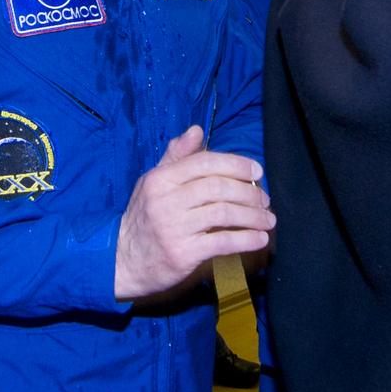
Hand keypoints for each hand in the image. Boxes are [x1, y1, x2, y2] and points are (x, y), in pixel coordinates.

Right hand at [114, 125, 274, 300]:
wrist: (122, 262)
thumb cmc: (144, 218)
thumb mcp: (154, 183)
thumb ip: (177, 157)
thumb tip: (197, 130)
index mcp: (160, 179)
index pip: (205, 162)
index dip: (236, 165)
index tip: (257, 172)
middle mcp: (165, 201)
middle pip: (218, 187)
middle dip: (249, 193)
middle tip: (265, 200)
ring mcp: (173, 228)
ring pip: (224, 213)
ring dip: (253, 216)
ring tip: (268, 221)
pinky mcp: (182, 254)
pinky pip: (222, 242)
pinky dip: (246, 240)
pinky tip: (259, 239)